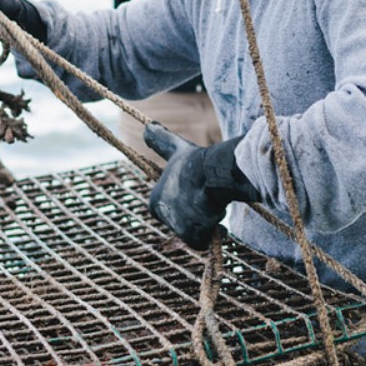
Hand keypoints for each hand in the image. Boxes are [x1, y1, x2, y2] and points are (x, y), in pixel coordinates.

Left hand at [145, 123, 256, 248]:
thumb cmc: (194, 161)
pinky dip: (212, 233)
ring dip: (207, 220)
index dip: (188, 200)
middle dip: (198, 212)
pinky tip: (218, 223)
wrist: (209, 173)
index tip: (198, 191)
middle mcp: (161, 215)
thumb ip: (161, 141)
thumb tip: (147, 125)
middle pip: (185, 219)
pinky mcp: (190, 237)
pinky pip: (203, 240)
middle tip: (207, 198)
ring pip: (196, 228)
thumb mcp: (176, 149)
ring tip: (213, 205)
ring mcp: (175, 227)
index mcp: (154, 200)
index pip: (173, 206)